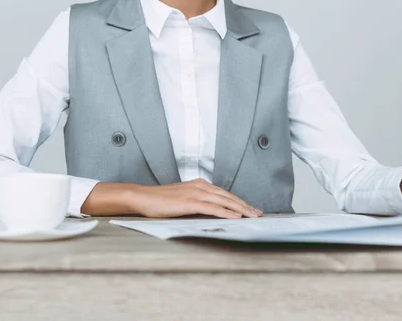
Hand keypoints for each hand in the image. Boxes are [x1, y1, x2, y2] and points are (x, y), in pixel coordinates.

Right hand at [127, 179, 262, 218]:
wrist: (143, 197)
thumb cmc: (159, 201)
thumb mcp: (182, 199)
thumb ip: (196, 202)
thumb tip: (209, 212)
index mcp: (199, 184)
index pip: (224, 194)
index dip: (239, 201)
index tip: (250, 208)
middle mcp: (200, 186)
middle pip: (228, 196)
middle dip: (245, 205)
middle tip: (258, 213)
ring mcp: (196, 193)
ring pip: (224, 201)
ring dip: (240, 209)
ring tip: (252, 215)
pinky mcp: (191, 202)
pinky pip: (213, 208)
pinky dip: (226, 212)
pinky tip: (236, 217)